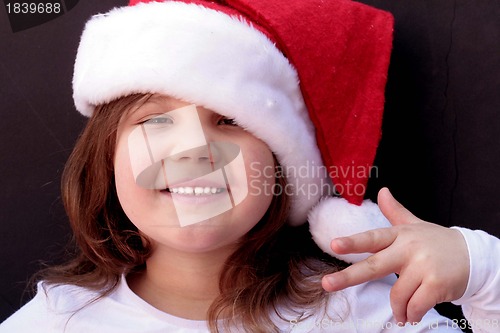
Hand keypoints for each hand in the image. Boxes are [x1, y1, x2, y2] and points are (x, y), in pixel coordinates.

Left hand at [322, 188, 469, 323]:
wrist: (474, 256)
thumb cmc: (437, 242)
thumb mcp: (415, 225)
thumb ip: (395, 212)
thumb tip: (382, 190)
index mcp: (400, 235)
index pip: (373, 238)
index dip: (353, 242)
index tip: (334, 244)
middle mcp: (409, 249)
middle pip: (375, 265)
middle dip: (348, 276)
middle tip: (327, 284)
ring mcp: (423, 266)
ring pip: (397, 294)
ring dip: (398, 309)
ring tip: (402, 313)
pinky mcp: (436, 284)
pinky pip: (414, 306)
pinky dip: (411, 314)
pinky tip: (412, 314)